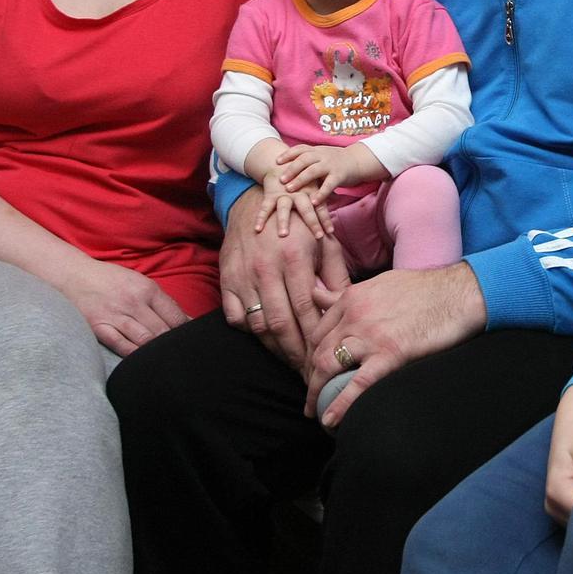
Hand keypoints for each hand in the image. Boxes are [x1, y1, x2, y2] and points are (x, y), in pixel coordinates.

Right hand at [56, 258, 188, 356]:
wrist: (74, 276)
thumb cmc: (111, 281)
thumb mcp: (140, 282)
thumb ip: (161, 301)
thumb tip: (186, 320)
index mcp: (147, 289)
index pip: (175, 315)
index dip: (185, 331)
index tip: (188, 340)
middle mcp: (133, 302)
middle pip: (162, 330)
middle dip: (172, 343)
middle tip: (177, 353)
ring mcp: (115, 315)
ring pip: (145, 339)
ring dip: (155, 350)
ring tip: (162, 358)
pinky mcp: (99, 327)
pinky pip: (121, 345)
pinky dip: (133, 354)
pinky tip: (141, 359)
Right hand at [219, 184, 350, 371]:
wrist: (256, 201)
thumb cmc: (298, 225)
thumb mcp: (324, 243)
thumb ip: (336, 277)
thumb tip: (346, 310)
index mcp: (294, 258)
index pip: (307, 310)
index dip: (317, 338)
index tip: (325, 357)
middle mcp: (266, 268)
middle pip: (282, 324)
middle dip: (297, 353)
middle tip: (308, 371)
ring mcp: (243, 275)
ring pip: (258, 325)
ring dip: (275, 348)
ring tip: (292, 360)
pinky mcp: (226, 280)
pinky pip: (235, 318)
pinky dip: (251, 332)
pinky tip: (267, 339)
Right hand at [254, 171, 332, 237]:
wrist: (282, 163)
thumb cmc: (302, 180)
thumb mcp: (314, 185)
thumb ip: (324, 197)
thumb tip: (338, 206)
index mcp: (311, 192)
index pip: (321, 207)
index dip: (325, 219)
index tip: (330, 232)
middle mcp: (299, 194)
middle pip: (307, 209)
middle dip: (312, 222)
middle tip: (318, 236)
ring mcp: (283, 195)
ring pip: (284, 208)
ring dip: (284, 221)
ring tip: (284, 235)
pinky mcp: (271, 195)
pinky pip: (265, 208)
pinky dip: (260, 218)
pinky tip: (257, 229)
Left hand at [278, 143, 384, 203]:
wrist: (359, 160)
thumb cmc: (336, 162)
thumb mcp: (322, 157)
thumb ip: (308, 162)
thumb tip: (288, 170)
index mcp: (317, 151)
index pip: (300, 149)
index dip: (288, 154)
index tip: (276, 161)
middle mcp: (323, 155)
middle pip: (304, 159)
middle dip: (291, 169)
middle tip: (280, 180)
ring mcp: (331, 164)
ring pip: (313, 170)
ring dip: (300, 180)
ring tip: (290, 190)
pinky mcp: (340, 175)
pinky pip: (329, 184)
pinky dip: (320, 193)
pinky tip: (313, 202)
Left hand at [303, 262, 486, 427]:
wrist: (459, 293)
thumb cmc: (426, 288)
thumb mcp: (380, 283)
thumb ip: (347, 293)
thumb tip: (318, 293)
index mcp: (352, 297)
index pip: (318, 329)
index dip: (310, 353)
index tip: (312, 369)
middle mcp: (354, 315)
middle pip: (317, 349)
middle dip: (308, 375)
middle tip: (311, 394)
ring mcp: (370, 335)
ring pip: (327, 365)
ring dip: (315, 391)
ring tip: (314, 410)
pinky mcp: (390, 354)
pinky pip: (357, 384)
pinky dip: (340, 405)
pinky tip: (330, 420)